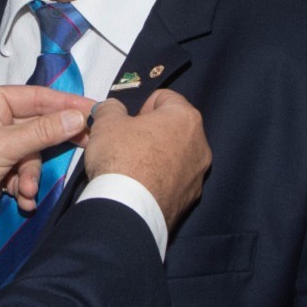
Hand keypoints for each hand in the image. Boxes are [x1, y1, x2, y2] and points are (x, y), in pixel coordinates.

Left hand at [0, 85, 89, 243]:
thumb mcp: (3, 146)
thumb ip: (42, 132)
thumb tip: (78, 118)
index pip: (38, 97)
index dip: (67, 103)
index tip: (95, 110)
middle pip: (39, 127)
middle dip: (50, 147)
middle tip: (85, 148)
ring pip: (32, 155)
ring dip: (31, 176)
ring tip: (26, 191)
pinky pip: (22, 173)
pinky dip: (24, 187)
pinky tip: (22, 201)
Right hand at [83, 90, 209, 229]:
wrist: (128, 209)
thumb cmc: (121, 157)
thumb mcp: (106, 122)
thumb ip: (110, 108)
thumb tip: (112, 108)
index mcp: (185, 118)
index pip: (165, 98)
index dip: (142, 105)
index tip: (127, 120)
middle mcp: (200, 145)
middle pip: (173, 128)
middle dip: (151, 131)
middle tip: (126, 142)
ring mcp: (198, 175)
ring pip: (176, 155)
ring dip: (158, 156)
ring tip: (132, 167)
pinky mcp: (191, 199)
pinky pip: (175, 180)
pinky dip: (161, 178)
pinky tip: (140, 186)